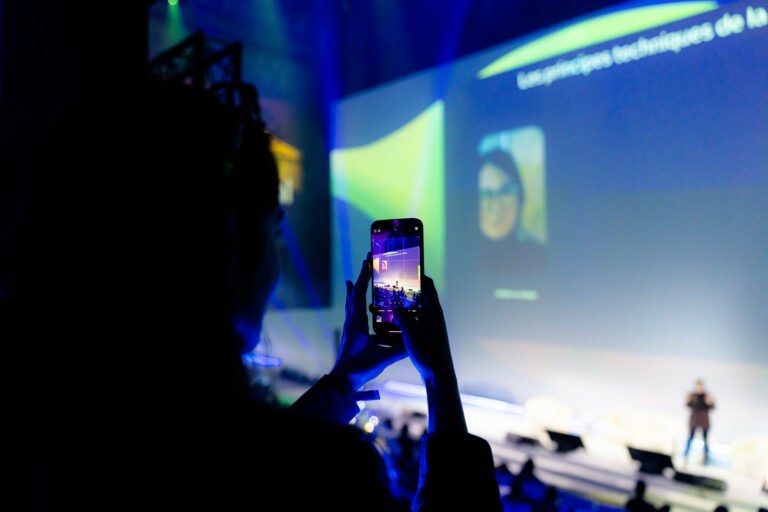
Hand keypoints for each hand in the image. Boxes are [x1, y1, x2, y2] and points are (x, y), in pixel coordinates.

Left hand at [330, 255, 406, 389]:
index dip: (363, 278)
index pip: (360, 295)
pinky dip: (353, 300)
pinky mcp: (350, 332)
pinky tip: (354, 299)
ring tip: (358, 277)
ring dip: (356, 288)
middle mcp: (352, 322)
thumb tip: (414, 343)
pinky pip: (351, 311)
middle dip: (361, 278)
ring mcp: (350, 326)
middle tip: (366, 263)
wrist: (342, 380)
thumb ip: (397, 351)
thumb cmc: (358, 369)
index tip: (367, 263)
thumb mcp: (381, 359)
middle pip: (354, 294)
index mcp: (357, 324)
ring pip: (351, 302)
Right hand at [394, 276, 465, 433]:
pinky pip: (413, 324)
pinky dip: (403, 322)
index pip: (428, 285)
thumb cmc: (428, 352)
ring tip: (386, 307)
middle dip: (405, 293)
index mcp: (433, 310)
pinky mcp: (427, 337)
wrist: (438, 375)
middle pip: (419, 297)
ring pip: (415, 312)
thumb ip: (402, 316)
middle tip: (390, 288)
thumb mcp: (411, 332)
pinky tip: (390, 326)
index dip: (418, 276)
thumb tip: (396, 307)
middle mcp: (434, 316)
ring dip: (402, 309)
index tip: (406, 269)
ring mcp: (431, 327)